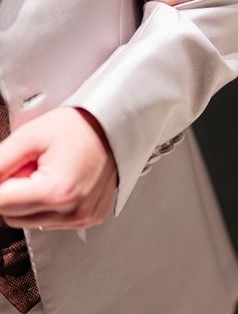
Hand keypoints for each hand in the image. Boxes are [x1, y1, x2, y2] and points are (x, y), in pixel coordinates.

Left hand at [0, 108, 117, 230]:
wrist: (116, 126)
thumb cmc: (81, 126)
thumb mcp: (31, 136)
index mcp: (56, 192)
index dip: (1, 180)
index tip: (15, 164)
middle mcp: (73, 210)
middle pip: (11, 215)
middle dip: (14, 190)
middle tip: (34, 165)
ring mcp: (83, 216)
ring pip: (30, 220)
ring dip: (31, 198)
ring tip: (51, 170)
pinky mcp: (90, 217)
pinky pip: (52, 220)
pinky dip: (50, 203)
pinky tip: (63, 180)